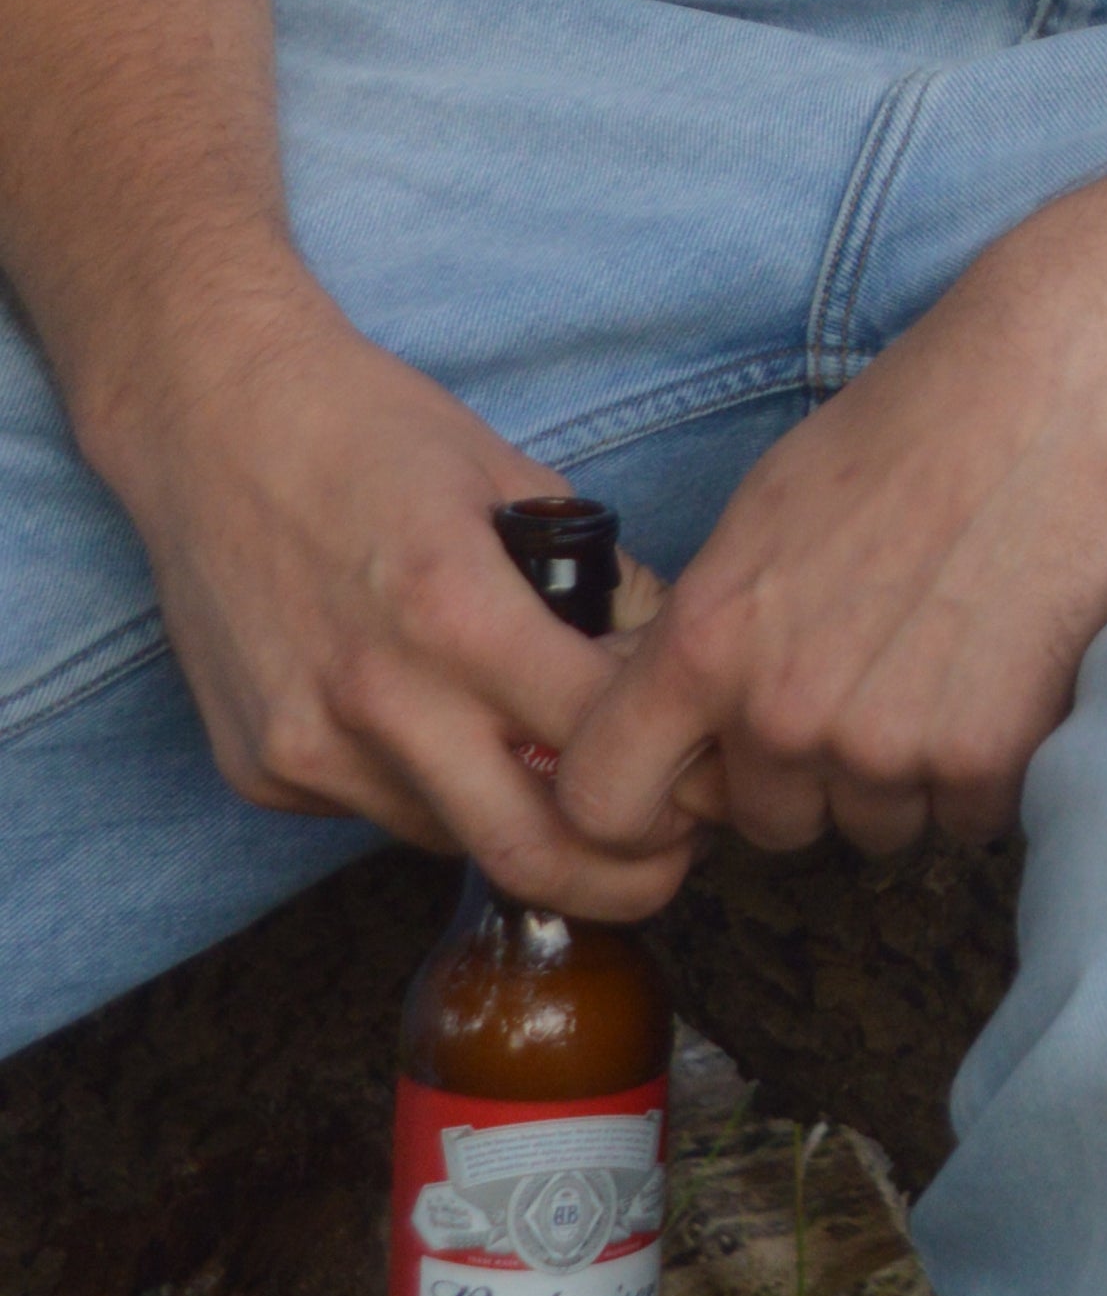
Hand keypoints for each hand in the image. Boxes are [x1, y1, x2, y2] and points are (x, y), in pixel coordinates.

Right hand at [111, 287, 684, 917]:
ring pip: (452, 838)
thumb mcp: (514, 477)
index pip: (598, 741)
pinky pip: (377, 813)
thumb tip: (664, 666)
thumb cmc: (370, 430)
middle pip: (528, 852)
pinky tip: (437, 721)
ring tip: (560, 775)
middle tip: (670, 856)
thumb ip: (595, 580)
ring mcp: (308, 749)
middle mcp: (375, 698)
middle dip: (623, 875)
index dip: (672, 767)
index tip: (705, 772)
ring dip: (519, 821)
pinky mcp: (261, 773)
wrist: (211, 421)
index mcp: (453, 609)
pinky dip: (431, 788)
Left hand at [553, 212, 1106, 870]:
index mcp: (706, 642)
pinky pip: (963, 815)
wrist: (1064, 382)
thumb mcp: (766, 511)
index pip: (601, 801)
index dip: (645, 807)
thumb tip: (688, 722)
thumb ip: (717, 633)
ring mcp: (881, 745)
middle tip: (875, 670)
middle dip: (813, 773)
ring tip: (952, 649)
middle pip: (768, 821)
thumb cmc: (917, 420)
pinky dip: (987, 762)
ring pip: (874, 825)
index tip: (692, 788)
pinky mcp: (982, 758)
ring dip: (906, 769)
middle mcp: (779, 711)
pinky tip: (1006, 663)